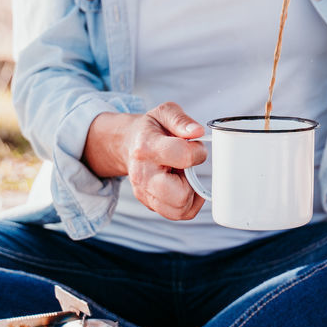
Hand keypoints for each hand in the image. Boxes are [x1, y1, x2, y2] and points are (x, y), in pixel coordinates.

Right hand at [83, 102, 206, 219]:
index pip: (182, 156)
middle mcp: (143, 175)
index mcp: (147, 147)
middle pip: (180, 196)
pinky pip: (178, 213)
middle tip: (188, 167)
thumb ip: (182, 120)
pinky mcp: (149, 204)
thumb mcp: (164, 112)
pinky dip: (187, 202)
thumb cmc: (151, 128)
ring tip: (183, 175)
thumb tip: (198, 132)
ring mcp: (144, 193)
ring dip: (191, 194)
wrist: (128, 143)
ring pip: (180, 210)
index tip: (195, 146)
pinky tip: (183, 185)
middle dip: (193, 182)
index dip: (197, 151)